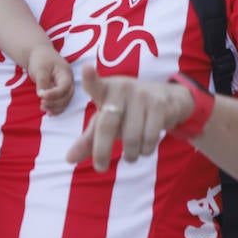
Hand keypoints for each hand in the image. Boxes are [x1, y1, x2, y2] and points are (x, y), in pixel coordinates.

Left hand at [29, 46, 74, 114]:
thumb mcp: (40, 68)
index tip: (40, 96)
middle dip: (55, 103)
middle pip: (67, 96)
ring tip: (42, 107)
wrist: (39, 54)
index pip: (63, 87)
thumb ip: (42, 82)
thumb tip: (42, 96)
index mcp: (66, 73)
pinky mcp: (60, 92)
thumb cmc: (41, 59)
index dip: (53, 94)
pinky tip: (48, 112)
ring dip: (55, 107)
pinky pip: (61, 103)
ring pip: (65, 101)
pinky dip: (56, 108)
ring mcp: (65, 87)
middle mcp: (68, 81)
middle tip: (42, 104)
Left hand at [67, 63, 189, 171]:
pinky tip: (144, 149)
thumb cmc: (128, 111)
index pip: (95, 84)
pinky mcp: (160, 105)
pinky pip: (150, 138)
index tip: (86, 68)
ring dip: (130, 154)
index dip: (90, 78)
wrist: (168, 99)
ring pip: (131, 138)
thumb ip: (89, 139)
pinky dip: (145, 150)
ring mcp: (142, 96)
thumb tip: (69, 159)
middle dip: (102, 151)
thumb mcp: (107, 121)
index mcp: (105, 89)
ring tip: (131, 155)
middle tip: (100, 168)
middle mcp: (122, 88)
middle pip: (108, 125)